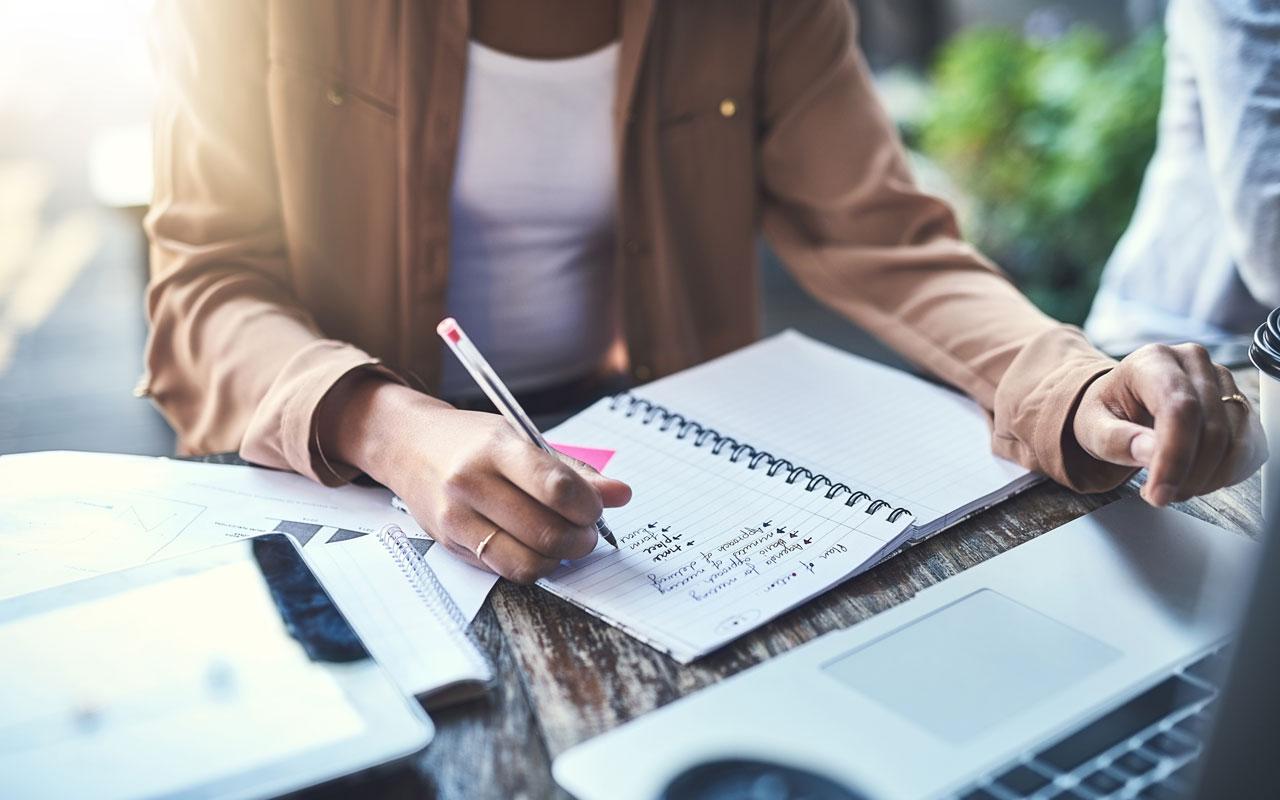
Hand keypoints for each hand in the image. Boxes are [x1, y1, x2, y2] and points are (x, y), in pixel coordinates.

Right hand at [322, 377, 631, 581]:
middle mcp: (472, 483)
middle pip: (546, 531)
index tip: (596, 508)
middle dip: (581, 539)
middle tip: (587, 532)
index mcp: (497, 448)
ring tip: (564, 543)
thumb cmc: (472, 440)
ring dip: (559, 560)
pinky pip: (504, 570)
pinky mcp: (450, 544)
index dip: (589, 506)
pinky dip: (531, 565)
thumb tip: (621, 495)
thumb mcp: (521, 438)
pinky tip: (536, 547)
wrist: (407, 445)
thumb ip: (572, 470)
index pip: (556, 487)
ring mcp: (457, 518)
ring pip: (527, 562)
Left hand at [1072, 343, 1266, 505]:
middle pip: (1211, 427)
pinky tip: (1197, 479)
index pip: (1179, 409)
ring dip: (1208, 477)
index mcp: (1153, 361)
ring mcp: (1221, 380)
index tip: (1159, 493)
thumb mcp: (1092, 427)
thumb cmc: (1106, 412)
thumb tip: (1149, 452)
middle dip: (1188, 474)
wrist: (1121, 402)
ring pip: (1235, 438)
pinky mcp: (1236, 401)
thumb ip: (1116, 440)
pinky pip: (1247, 444)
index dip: (1174, 457)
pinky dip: (1225, 471)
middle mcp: (1193, 363)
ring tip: (1174, 486)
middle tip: (1160, 495)